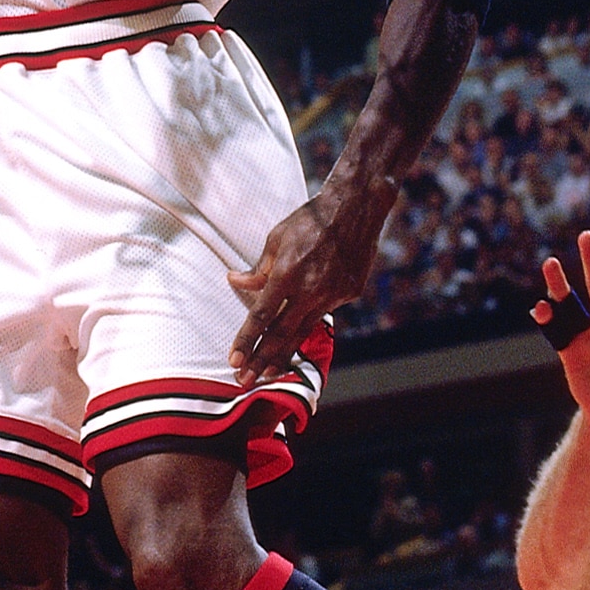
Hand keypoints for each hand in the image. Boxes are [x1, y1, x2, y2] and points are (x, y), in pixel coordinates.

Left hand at [229, 188, 373, 372]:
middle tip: (245, 381)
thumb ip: (257, 268)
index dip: (246, 341)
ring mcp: (332, 294)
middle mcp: (310, 290)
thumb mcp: (276, 238)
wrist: (355, 209)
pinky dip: (307, 329)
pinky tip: (295, 343)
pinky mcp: (349, 294)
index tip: (234, 360)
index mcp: (287, 274)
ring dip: (283, 355)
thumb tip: (235, 282)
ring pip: (303, 332)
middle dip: (261, 360)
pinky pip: (322, 315)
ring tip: (268, 374)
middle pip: (281, 334)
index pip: (261, 316)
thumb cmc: (310, 220)